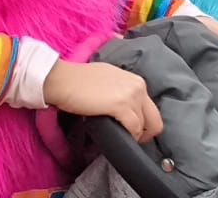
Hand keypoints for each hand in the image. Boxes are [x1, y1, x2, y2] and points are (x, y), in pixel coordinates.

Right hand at [43, 60, 161, 142]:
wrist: (62, 80)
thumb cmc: (78, 80)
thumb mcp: (108, 79)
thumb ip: (122, 90)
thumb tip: (125, 106)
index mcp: (135, 80)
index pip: (151, 107)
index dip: (143, 121)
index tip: (133, 128)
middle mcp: (137, 86)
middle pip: (155, 119)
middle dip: (146, 132)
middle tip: (132, 138)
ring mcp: (131, 96)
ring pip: (145, 126)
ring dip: (134, 135)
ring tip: (121, 136)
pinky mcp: (121, 106)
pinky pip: (134, 128)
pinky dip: (129, 136)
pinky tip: (119, 135)